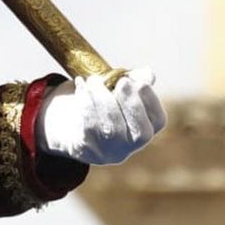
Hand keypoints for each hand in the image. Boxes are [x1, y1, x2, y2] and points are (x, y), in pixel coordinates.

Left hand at [34, 67, 166, 165]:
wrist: (67, 120)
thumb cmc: (100, 101)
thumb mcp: (117, 89)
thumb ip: (135, 80)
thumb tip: (148, 74)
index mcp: (143, 129)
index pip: (157, 121)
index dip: (151, 101)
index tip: (140, 82)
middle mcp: (129, 146)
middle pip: (139, 132)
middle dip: (132, 104)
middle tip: (122, 81)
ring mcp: (107, 151)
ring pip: (111, 129)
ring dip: (104, 98)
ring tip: (94, 80)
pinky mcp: (85, 149)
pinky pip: (88, 126)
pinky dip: (85, 102)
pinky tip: (80, 85)